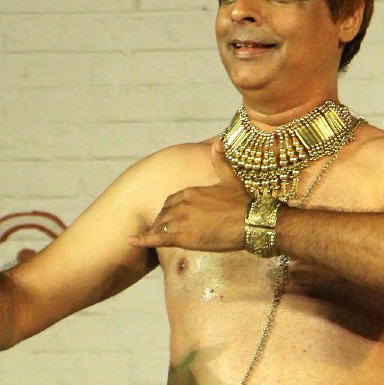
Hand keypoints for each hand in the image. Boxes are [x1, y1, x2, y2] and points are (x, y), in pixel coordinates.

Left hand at [129, 141, 249, 252]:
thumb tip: (218, 143)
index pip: (172, 200)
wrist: (251, 222)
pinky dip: (142, 240)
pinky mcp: (183, 237)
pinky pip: (158, 238)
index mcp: (192, 191)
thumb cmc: (243, 203)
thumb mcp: (231, 179)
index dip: (170, 209)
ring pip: (161, 226)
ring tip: (153, 238)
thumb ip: (221, 162)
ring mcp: (182, 221)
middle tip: (162, 230)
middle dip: (162, 221)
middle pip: (165, 213)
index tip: (170, 216)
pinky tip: (131, 241)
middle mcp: (183, 204)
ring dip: (157, 231)